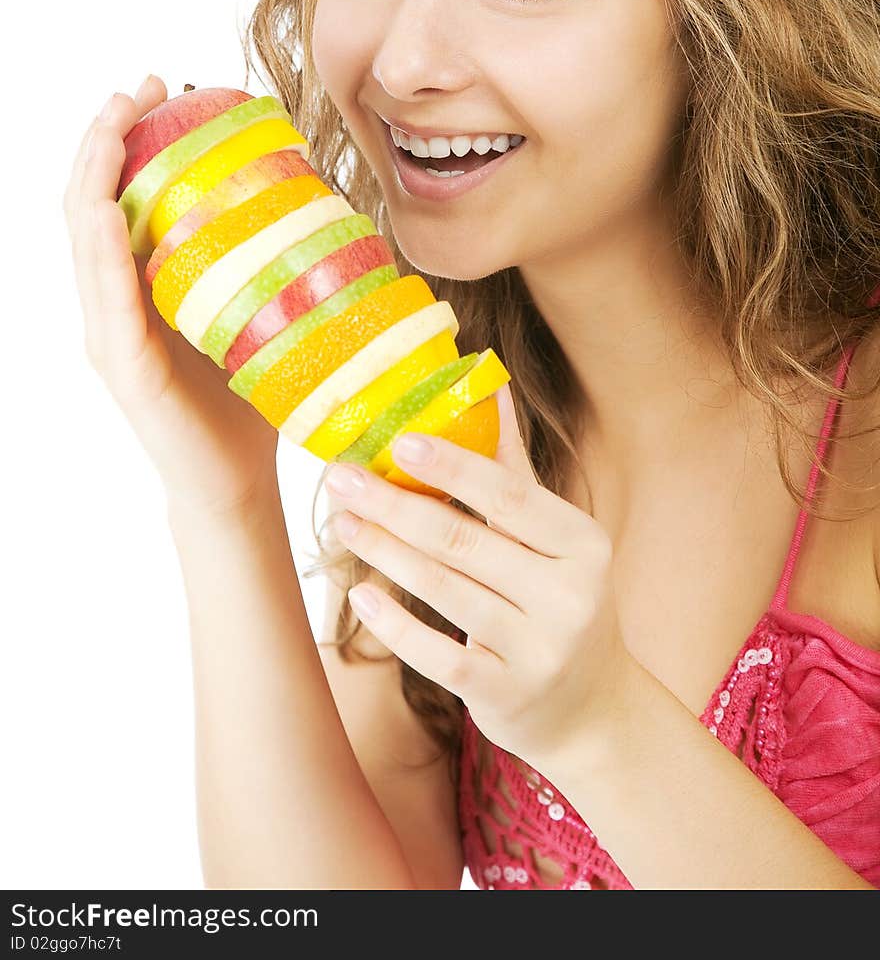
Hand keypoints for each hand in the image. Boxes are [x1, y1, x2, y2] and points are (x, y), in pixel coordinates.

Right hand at [62, 75, 279, 517]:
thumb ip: (260, 260)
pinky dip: (102, 248)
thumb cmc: (248, 397)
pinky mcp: (124, 368)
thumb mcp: (253, 311)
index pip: (119, 197)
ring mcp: (110, 335)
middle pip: (90, 203)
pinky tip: (108, 210)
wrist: (237, 481)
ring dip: (94, 174)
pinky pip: (105, 299)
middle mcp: (112, 304)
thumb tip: (312, 194)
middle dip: (107, 137)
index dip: (128, 138)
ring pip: (84, 240)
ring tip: (115, 123)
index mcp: (139, 286)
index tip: (161, 88)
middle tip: (139, 85)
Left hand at [323, 384, 634, 775]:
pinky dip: (396, 625)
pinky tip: (360, 593)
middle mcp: (569, 596)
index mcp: (583, 543)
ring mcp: (540, 650)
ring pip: (446, 591)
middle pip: (465, 540)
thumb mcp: (555, 538)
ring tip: (342, 521)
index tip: (398, 440)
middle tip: (341, 476)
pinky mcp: (507, 695)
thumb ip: (514, 465)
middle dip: (395, 505)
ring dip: (384, 552)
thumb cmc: (560, 600)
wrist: (592, 709)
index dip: (453, 466)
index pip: (510, 495)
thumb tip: (488, 381)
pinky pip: (439, 657)